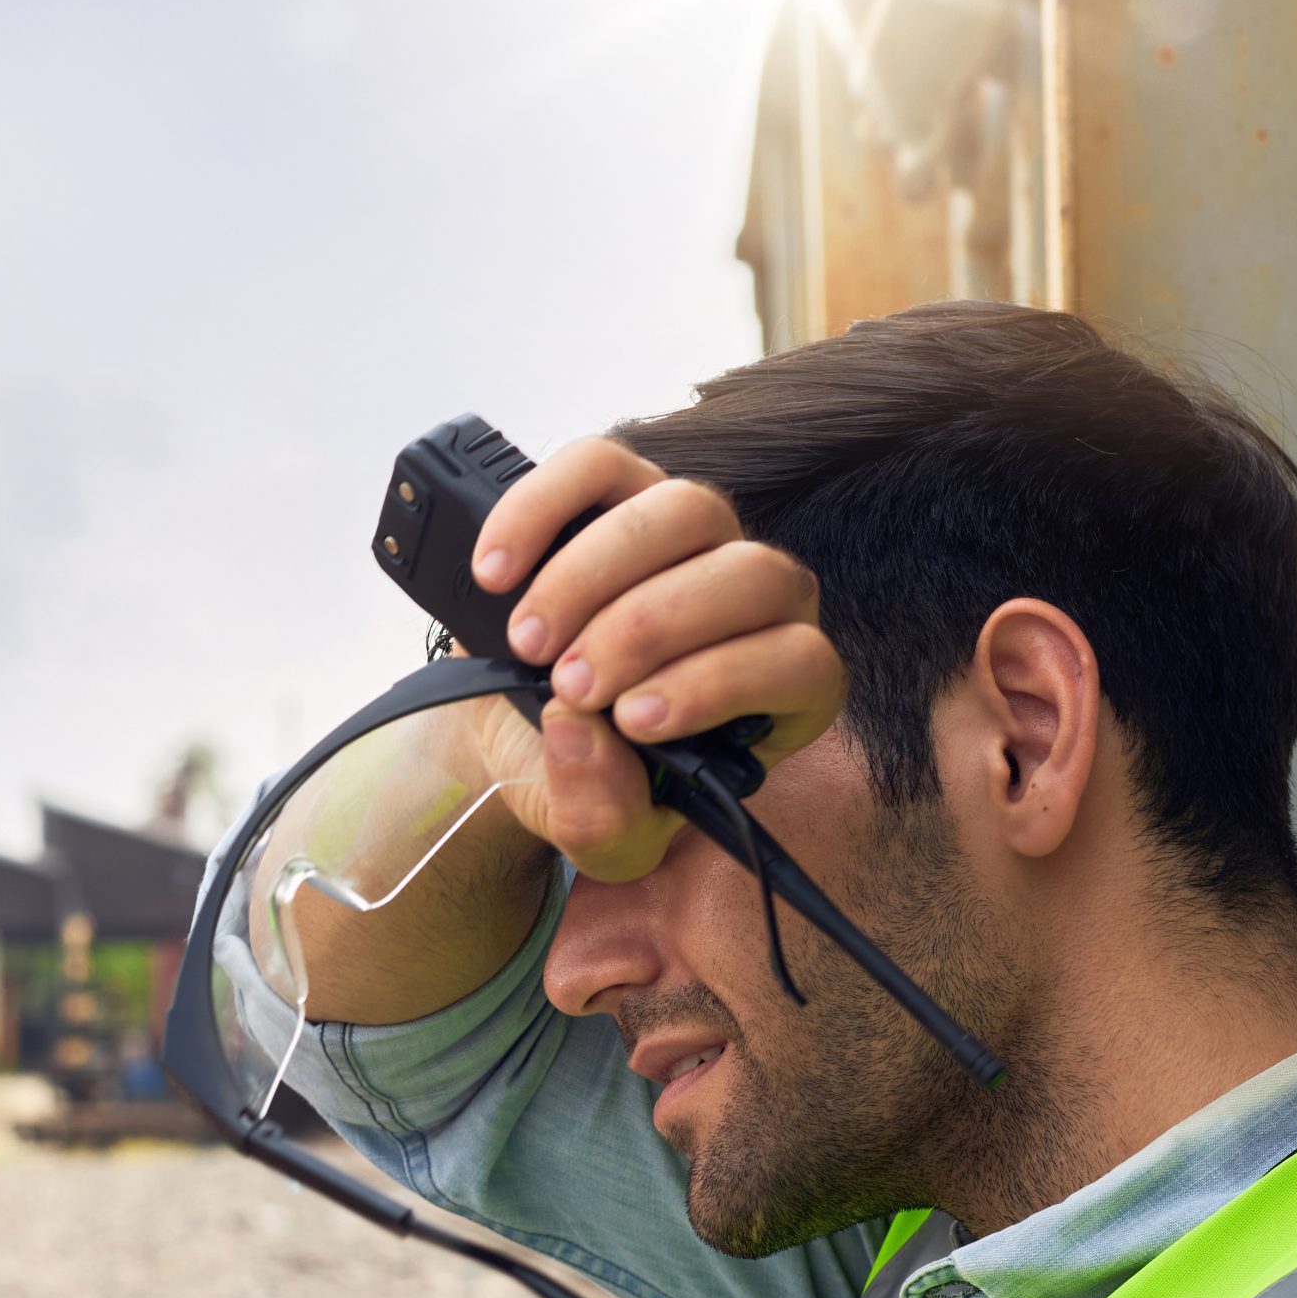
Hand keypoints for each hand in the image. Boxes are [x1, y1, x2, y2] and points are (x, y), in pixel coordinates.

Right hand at [469, 437, 843, 882]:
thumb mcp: (602, 832)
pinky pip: (600, 465)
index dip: (722, 681)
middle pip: (747, 575)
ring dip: (594, 574)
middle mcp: (758, 599)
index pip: (799, 660)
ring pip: (683, 508)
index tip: (634, 720)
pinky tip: (496, 572)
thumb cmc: (593, 780)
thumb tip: (580, 732)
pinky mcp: (626, 488)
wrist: (528, 733)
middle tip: (568, 687)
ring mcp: (697, 534)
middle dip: (648, 631)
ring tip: (527, 642)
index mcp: (784, 688)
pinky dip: (541, 510)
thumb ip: (603, 812)